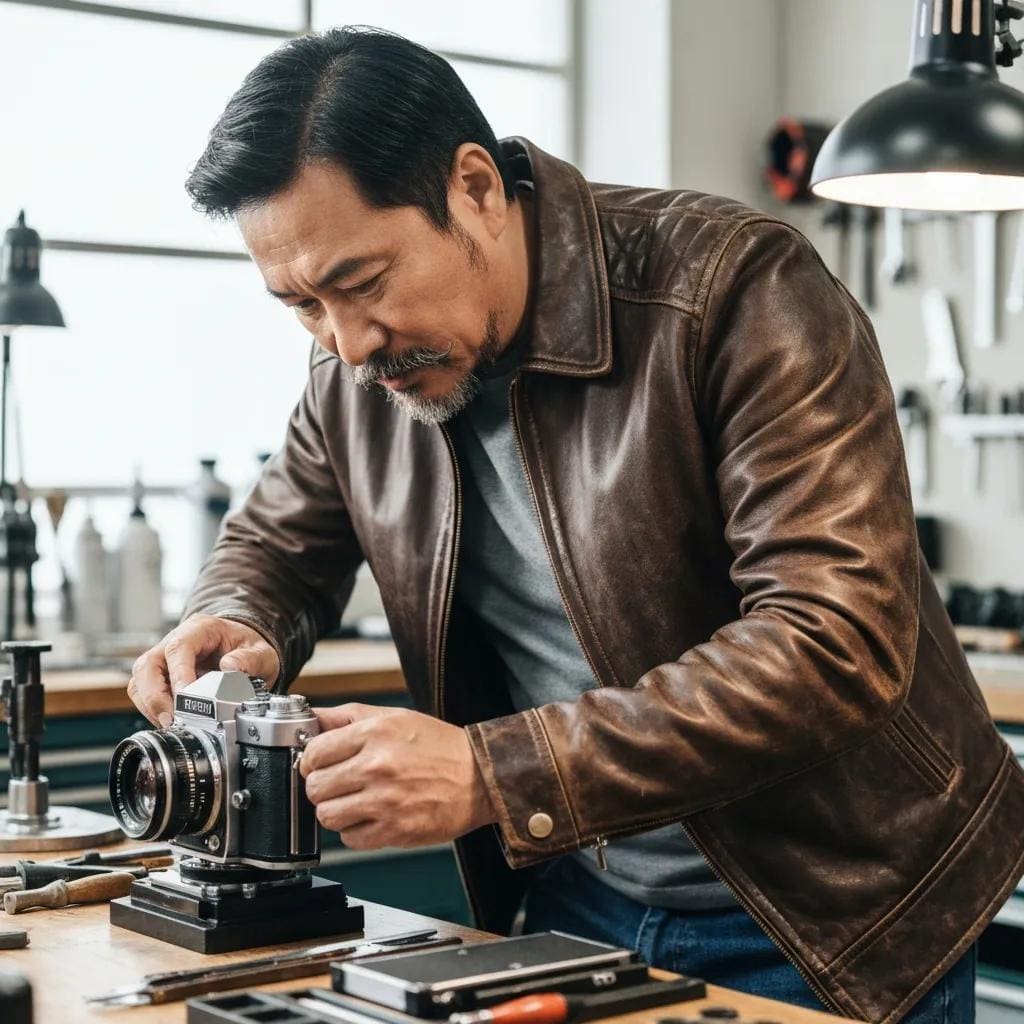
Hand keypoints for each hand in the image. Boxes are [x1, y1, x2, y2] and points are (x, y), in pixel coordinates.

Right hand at [128, 614, 279, 726]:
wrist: (241, 649)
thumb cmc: (246, 647)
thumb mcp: (261, 651)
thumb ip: (251, 659)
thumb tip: (230, 667)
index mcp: (199, 629)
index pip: (179, 647)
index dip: (178, 674)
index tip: (186, 698)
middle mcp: (174, 641)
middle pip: (148, 665)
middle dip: (155, 696)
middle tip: (172, 719)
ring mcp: (163, 659)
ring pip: (140, 680)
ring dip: (151, 705)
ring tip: (171, 724)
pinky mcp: (159, 677)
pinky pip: (143, 693)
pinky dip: (151, 710)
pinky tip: (169, 721)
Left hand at [301, 704, 497, 849]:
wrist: (480, 777)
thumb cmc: (438, 746)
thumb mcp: (393, 717)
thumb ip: (346, 717)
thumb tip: (308, 717)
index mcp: (375, 733)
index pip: (314, 752)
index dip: (311, 760)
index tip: (319, 763)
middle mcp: (378, 766)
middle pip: (315, 787)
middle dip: (322, 786)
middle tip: (340, 782)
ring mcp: (385, 801)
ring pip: (326, 816)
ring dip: (336, 810)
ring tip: (355, 800)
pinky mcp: (394, 831)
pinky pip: (349, 838)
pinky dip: (355, 830)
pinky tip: (372, 815)